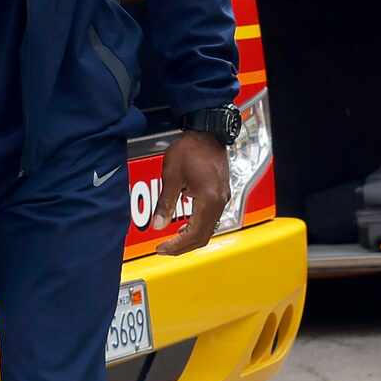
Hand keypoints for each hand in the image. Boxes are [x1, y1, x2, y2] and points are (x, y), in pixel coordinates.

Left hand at [152, 131, 231, 257]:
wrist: (208, 132)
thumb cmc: (190, 149)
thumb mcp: (172, 176)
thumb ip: (165, 203)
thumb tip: (158, 226)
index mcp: (208, 199)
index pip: (194, 233)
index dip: (177, 245)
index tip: (161, 248)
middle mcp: (220, 202)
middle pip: (203, 236)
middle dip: (183, 246)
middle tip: (163, 249)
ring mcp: (223, 198)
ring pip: (209, 229)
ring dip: (190, 238)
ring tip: (171, 241)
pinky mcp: (221, 194)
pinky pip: (211, 218)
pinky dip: (197, 227)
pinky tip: (183, 226)